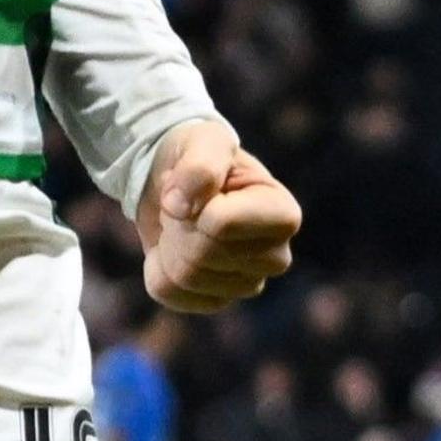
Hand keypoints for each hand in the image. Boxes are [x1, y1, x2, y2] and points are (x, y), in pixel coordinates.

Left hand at [136, 119, 300, 313]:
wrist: (176, 179)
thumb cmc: (199, 155)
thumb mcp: (204, 141)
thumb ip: (200, 165)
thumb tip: (180, 207)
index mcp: (282, 214)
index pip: (221, 224)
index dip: (194, 200)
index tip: (197, 184)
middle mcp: (275, 256)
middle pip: (202, 255)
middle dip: (179, 223)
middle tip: (185, 203)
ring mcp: (248, 283)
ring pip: (187, 278)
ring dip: (168, 243)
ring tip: (182, 222)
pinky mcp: (217, 299)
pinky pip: (172, 294)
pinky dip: (158, 268)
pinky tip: (171, 248)